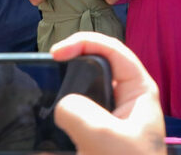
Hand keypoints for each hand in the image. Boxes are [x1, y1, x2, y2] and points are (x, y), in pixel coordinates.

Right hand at [51, 32, 165, 154]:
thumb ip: (79, 112)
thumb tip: (61, 106)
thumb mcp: (104, 137)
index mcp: (139, 90)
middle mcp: (126, 100)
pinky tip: (42, 129)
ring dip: (62, 94)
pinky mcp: (95, 139)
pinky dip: (58, 121)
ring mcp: (110, 120)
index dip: (84, 42)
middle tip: (46, 70)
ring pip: (82, 95)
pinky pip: (73, 121)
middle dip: (71, 65)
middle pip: (95, 69)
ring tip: (41, 94)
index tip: (56, 53)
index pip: (113, 49)